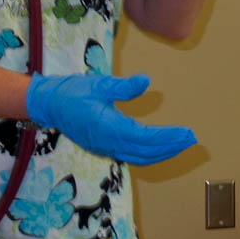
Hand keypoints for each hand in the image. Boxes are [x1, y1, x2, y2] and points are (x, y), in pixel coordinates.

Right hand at [26, 73, 196, 164]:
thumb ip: (123, 86)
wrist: (48, 104)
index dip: (168, 138)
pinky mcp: (103, 147)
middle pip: (146, 152)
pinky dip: (149, 153)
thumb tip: (146, 81)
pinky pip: (131, 155)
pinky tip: (159, 147)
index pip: (146, 138)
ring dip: (162, 153)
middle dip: (171, 147)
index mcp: (109, 128)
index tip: (187, 134)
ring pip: (139, 157)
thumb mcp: (99, 84)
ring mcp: (105, 148)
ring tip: (181, 144)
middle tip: (192, 139)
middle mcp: (108, 143)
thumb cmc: (72, 92)